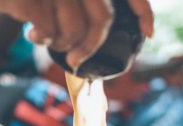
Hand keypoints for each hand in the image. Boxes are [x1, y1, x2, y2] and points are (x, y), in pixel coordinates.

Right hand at [0, 0, 154, 70]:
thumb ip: (82, 7)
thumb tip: (98, 41)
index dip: (143, 11)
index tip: (149, 33)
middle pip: (102, 19)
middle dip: (89, 47)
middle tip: (74, 61)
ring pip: (74, 30)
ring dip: (61, 44)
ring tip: (45, 38)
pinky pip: (48, 30)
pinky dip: (41, 38)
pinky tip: (32, 33)